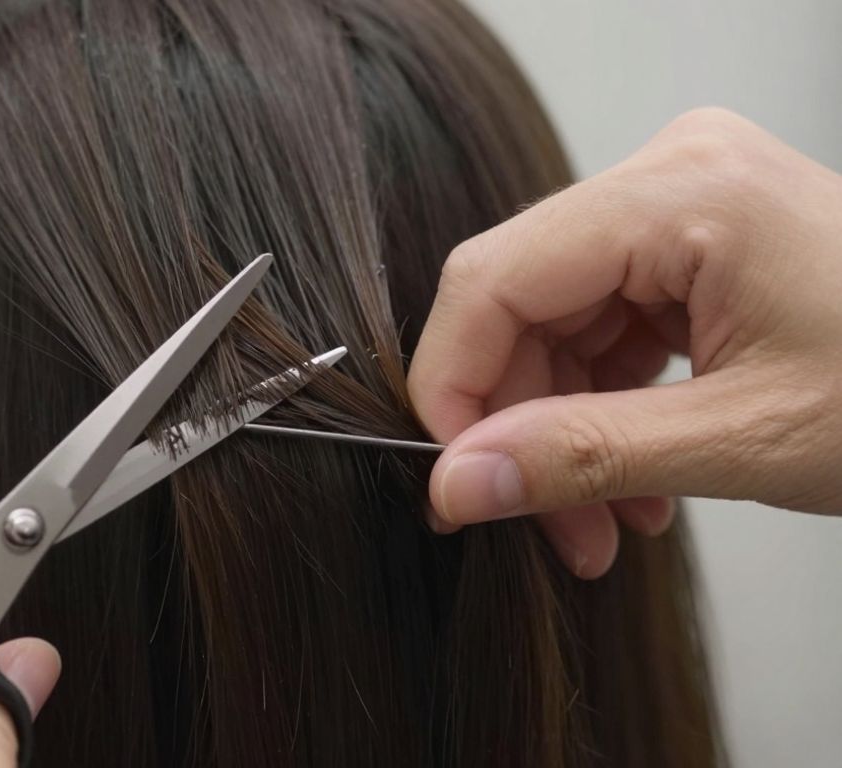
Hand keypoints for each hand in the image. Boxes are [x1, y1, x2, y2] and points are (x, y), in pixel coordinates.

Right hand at [408, 107, 841, 576]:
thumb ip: (584, 459)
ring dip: (564, 429)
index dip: (452, 389)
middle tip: (545, 525)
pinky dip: (605, 405)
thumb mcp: (747, 439)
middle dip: (520, 426)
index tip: (455, 483)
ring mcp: (683, 202)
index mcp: (681, 190)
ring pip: (554, 322)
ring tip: (603, 522)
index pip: (492, 279)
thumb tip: (457, 484)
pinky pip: (604, 323)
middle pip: (519, 303)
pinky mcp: (695, 241)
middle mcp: (670, 173)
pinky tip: (635, 477)